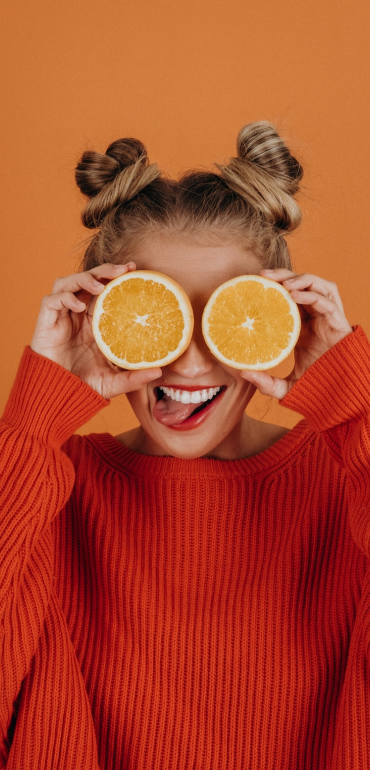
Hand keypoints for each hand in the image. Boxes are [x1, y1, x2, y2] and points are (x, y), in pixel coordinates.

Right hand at [30, 262, 161, 398]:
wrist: (58, 397)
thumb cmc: (84, 386)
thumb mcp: (114, 382)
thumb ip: (134, 377)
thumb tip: (159, 372)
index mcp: (94, 322)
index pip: (104, 290)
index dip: (116, 277)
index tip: (134, 269)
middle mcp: (77, 315)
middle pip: (88, 280)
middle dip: (104, 270)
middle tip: (123, 269)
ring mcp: (61, 317)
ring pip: (68, 283)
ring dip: (84, 279)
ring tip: (100, 286)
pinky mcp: (46, 322)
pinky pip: (52, 301)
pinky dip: (65, 298)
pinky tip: (79, 307)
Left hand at [241, 268, 352, 399]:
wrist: (340, 396)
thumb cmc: (316, 387)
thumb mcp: (286, 386)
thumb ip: (266, 382)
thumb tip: (243, 374)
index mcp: (303, 326)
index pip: (290, 297)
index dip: (275, 286)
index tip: (255, 283)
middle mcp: (317, 318)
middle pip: (303, 285)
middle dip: (285, 275)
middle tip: (264, 275)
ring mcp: (329, 319)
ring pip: (319, 286)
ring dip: (301, 279)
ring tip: (283, 283)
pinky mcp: (339, 323)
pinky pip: (327, 302)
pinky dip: (312, 295)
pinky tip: (295, 295)